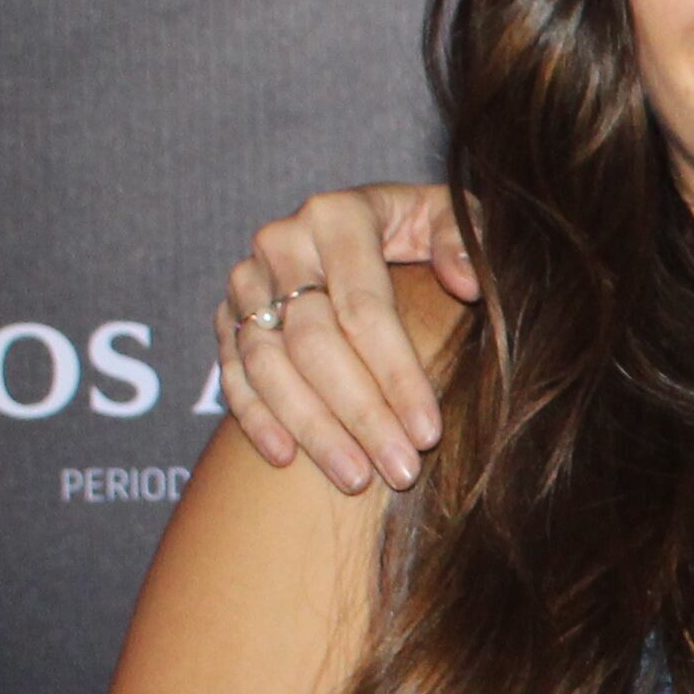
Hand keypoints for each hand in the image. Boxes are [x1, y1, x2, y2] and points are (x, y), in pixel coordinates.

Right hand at [216, 185, 466, 494]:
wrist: (360, 225)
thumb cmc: (420, 228)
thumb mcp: (451, 216)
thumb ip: (464, 240)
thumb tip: (466, 282)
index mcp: (339, 216)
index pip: (365, 310)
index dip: (397, 375)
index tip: (429, 433)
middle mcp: (283, 243)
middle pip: (314, 343)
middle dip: (360, 415)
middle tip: (400, 470)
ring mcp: (247, 280)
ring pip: (267, 364)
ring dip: (311, 428)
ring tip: (354, 478)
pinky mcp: (227, 314)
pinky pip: (233, 372)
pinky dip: (255, 417)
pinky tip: (286, 457)